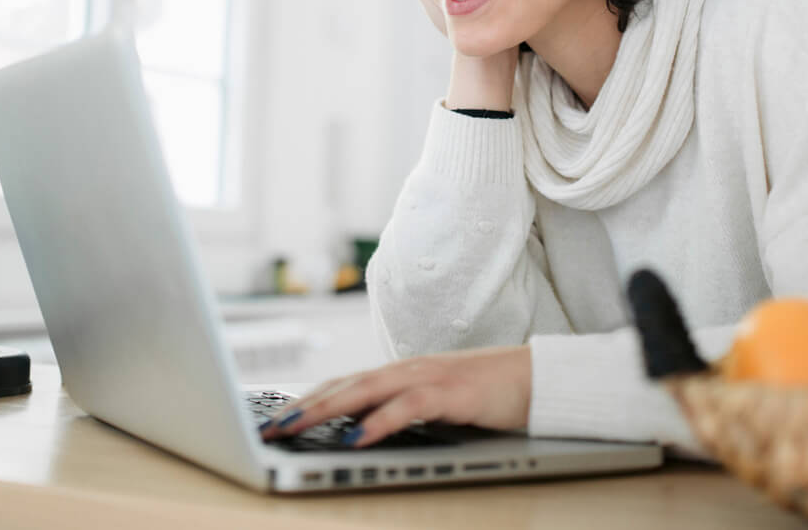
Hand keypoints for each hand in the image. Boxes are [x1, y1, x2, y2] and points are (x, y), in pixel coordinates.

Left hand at [259, 345, 531, 448]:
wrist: (537, 378)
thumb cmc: (485, 394)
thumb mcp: (432, 404)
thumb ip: (397, 412)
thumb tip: (357, 431)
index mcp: (399, 373)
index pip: (341, 384)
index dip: (306, 400)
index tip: (274, 419)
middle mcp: (406, 370)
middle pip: (343, 386)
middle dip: (302, 406)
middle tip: (269, 427)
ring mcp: (427, 378)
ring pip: (364, 391)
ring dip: (325, 410)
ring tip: (295, 428)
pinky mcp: (451, 394)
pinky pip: (407, 408)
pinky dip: (378, 422)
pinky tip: (356, 438)